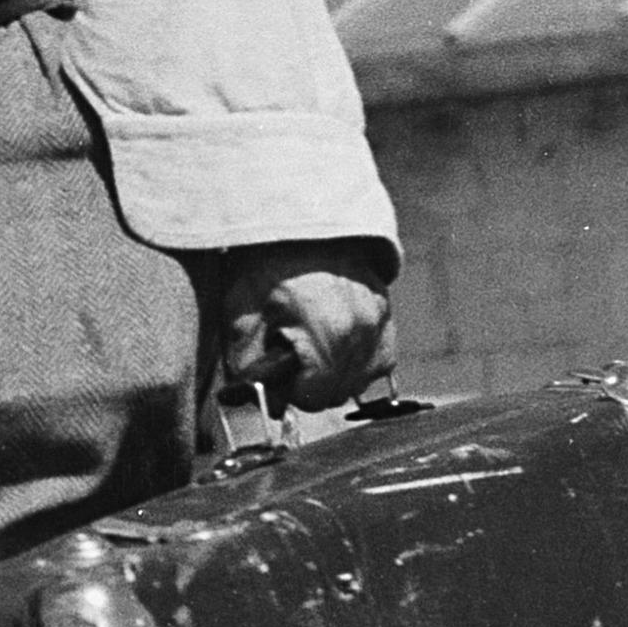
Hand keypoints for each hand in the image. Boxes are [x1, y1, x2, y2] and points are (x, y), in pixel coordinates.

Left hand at [213, 241, 392, 412]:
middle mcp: (361, 329)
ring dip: (335, 376)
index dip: (291, 393)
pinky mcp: (386, 310)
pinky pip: (380, 358)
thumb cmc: (264, 265)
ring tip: (310, 346)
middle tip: (290, 359)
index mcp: (325, 331)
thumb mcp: (240, 315)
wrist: (297, 221)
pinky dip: (358, 361)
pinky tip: (335, 346)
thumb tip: (269, 405)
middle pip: (339, 391)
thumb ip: (250, 368)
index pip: (316, 396)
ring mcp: (379, 319)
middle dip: (312, 385)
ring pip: (362, 378)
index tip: (277, 378)